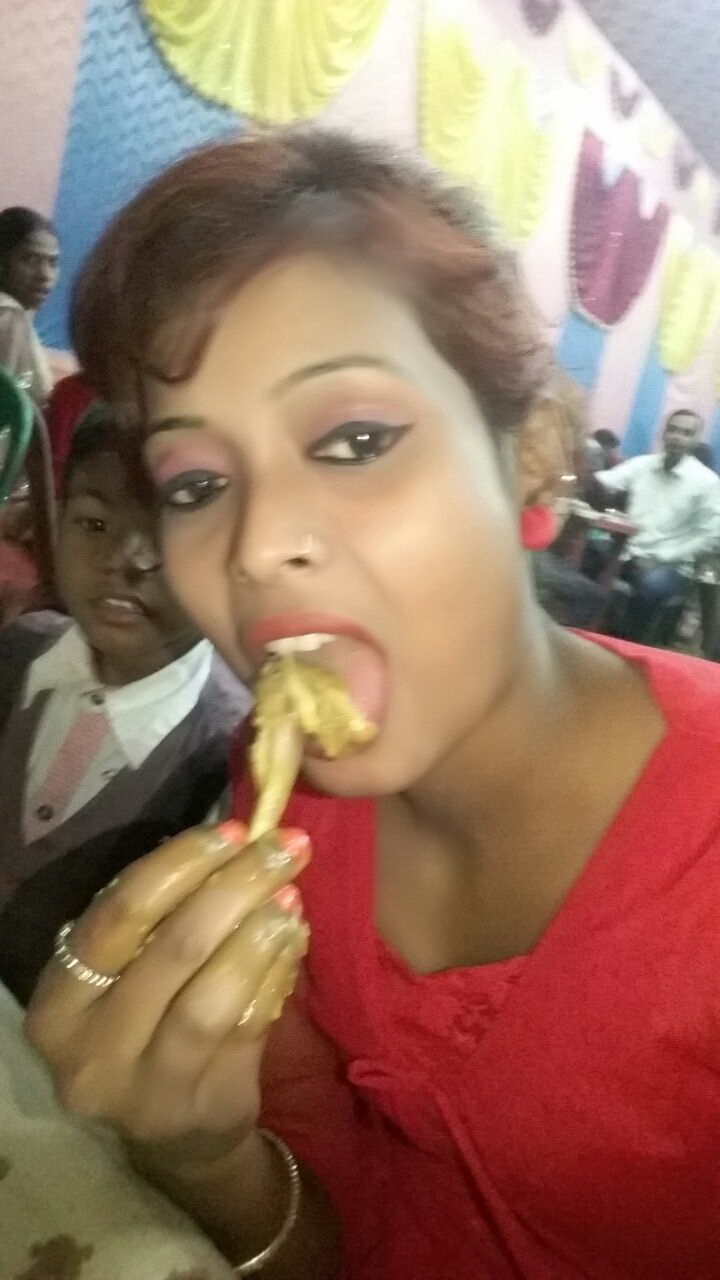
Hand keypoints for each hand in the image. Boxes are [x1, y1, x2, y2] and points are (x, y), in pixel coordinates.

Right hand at [25, 823, 309, 1146]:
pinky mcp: (204, 1108)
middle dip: (236, 886)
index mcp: (60, 1004)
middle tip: (283, 848)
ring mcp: (147, 1089)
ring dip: (259, 934)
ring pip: (212, 996)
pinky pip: (249, 1027)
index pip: (119, 915)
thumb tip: (233, 840)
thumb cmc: (151, 1025)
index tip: (234, 830)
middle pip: (173, 949)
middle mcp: (90, 1052)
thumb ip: (162, 916)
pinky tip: (294, 938)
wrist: (178, 1134)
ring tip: (290, 895)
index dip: (181, 864)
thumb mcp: (130, 975)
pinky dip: (277, 974)